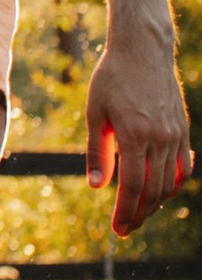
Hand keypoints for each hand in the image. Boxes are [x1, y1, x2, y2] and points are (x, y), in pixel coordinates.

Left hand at [84, 38, 193, 236]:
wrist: (144, 51)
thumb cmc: (112, 79)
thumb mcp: (96, 113)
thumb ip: (99, 151)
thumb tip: (98, 187)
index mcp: (135, 135)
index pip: (133, 186)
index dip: (126, 211)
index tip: (118, 228)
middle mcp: (160, 138)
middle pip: (154, 190)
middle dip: (139, 214)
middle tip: (126, 228)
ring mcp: (175, 135)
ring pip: (170, 182)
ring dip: (156, 202)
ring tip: (139, 211)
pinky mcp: (183, 130)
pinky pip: (184, 167)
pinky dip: (174, 184)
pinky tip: (161, 190)